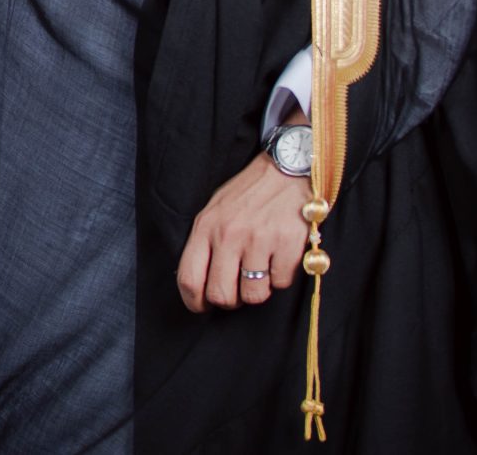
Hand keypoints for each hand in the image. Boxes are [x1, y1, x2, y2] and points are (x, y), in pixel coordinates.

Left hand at [178, 146, 310, 312]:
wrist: (287, 169)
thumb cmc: (248, 193)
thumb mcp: (215, 210)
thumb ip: (205, 242)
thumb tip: (199, 283)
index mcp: (206, 227)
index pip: (189, 278)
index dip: (194, 302)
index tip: (202, 307)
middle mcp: (229, 235)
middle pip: (221, 294)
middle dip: (230, 301)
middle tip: (238, 291)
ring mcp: (259, 241)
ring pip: (253, 295)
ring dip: (258, 290)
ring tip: (261, 270)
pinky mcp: (288, 245)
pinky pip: (281, 283)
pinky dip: (281, 277)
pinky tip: (280, 257)